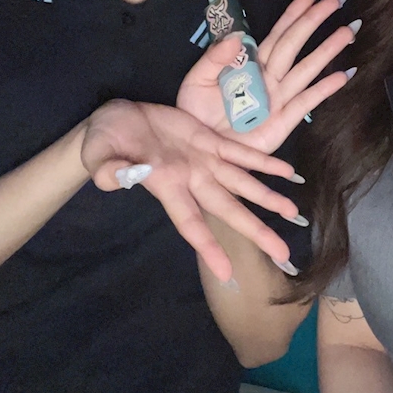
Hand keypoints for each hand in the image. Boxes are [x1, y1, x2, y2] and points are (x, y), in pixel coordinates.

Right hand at [81, 99, 303, 280]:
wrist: (115, 119)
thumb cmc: (102, 141)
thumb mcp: (99, 153)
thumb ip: (107, 168)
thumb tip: (110, 177)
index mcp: (166, 186)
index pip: (190, 222)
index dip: (207, 247)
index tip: (226, 273)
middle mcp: (191, 180)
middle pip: (229, 209)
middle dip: (255, 231)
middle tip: (282, 253)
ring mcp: (203, 161)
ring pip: (242, 182)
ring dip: (268, 197)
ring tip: (293, 212)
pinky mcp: (208, 140)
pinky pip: (241, 152)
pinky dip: (264, 162)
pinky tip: (287, 172)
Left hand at [177, 0, 356, 153]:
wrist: (198, 151)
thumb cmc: (196, 115)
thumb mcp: (197, 81)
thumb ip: (215, 58)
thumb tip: (237, 37)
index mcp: (248, 64)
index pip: (276, 34)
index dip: (293, 15)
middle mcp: (268, 78)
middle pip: (295, 45)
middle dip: (315, 22)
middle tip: (336, 1)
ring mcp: (278, 99)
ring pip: (307, 69)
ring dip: (327, 50)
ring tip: (347, 32)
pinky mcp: (284, 122)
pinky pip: (307, 102)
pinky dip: (325, 89)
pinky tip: (343, 75)